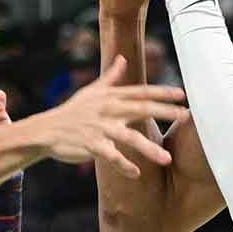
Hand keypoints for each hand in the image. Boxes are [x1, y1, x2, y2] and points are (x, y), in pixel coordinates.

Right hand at [44, 57, 187, 174]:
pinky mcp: (90, 145)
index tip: (182, 94)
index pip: (140, 92)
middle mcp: (107, 109)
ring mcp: (99, 127)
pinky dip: (123, 165)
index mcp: (110, 97)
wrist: (46, 130)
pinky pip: (110, 156)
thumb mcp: (91, 92)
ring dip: (149, 148)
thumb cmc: (72, 111)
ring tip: (167, 159)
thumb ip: (111, 78)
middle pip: (140, 108)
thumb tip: (122, 58)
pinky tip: (136, 174)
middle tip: (186, 114)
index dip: (161, 92)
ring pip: (128, 137)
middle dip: (164, 111)